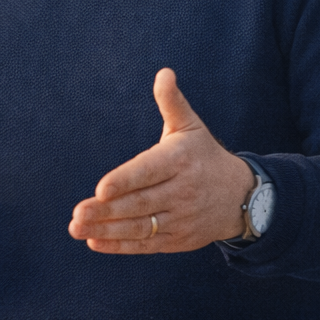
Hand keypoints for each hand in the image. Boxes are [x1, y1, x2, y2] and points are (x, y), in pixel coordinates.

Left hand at [68, 68, 253, 252]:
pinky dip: (121, 246)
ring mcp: (181, 218)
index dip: (125, 181)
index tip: (101, 189)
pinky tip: (95, 242)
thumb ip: (172, 102)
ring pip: (141, 227)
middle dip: (107, 211)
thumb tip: (164, 73)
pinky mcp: (178, 240)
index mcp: (180, 161)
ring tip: (77, 229)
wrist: (242, 196)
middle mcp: (182, 191)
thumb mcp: (191, 126)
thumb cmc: (204, 155)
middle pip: (140, 203)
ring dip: (107, 231)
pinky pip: (147, 245)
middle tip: (77, 214)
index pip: (148, 172)